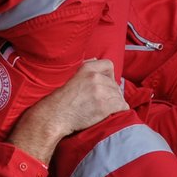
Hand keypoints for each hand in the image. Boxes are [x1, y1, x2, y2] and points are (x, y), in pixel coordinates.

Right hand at [10, 60, 127, 162]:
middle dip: (111, 93)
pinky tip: (111, 114)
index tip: (105, 85)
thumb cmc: (60, 99)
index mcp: (87, 68)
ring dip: (114, 104)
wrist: (55, 115)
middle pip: (115, 84)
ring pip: (119, 96)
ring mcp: (100, 91)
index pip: (108, 65)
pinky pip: (122, 106)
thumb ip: (85, 67)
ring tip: (105, 110)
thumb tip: (96, 60)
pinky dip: (119, 111)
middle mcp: (95, 78)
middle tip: (103, 102)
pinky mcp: (104, 106)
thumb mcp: (70, 76)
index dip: (109, 76)